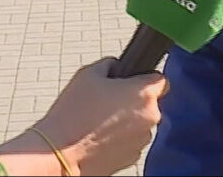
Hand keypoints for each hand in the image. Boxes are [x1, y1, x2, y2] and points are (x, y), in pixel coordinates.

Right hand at [29, 58, 166, 175]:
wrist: (61, 153)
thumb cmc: (74, 114)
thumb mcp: (88, 74)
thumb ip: (109, 64)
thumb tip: (115, 65)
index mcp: (144, 94)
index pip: (161, 80)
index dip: (145, 78)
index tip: (132, 81)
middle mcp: (150, 117)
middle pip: (150, 103)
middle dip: (133, 101)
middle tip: (108, 101)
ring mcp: (142, 140)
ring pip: (141, 123)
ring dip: (128, 121)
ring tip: (100, 121)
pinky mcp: (132, 157)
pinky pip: (131, 141)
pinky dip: (121, 138)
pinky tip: (100, 136)